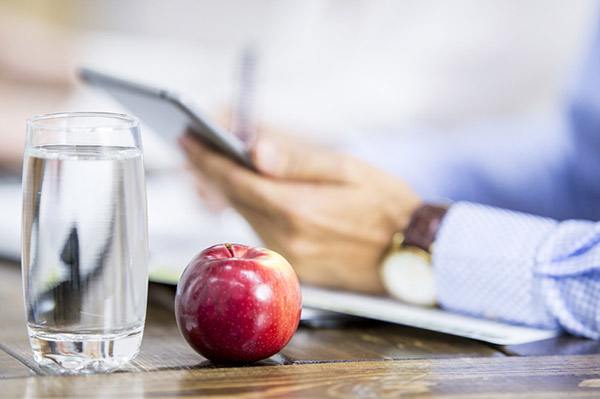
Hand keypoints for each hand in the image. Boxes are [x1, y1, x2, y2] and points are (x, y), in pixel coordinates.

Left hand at [179, 133, 420, 292]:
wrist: (414, 252)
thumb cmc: (386, 204)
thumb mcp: (348, 169)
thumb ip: (298, 161)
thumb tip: (253, 150)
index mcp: (297, 208)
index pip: (237, 180)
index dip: (208, 159)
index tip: (187, 139)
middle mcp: (286, 237)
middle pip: (235, 199)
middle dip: (211, 171)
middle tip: (193, 147)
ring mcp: (289, 257)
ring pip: (246, 217)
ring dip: (230, 191)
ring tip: (216, 164)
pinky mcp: (296, 268)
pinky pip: (262, 234)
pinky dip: (251, 211)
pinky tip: (249, 194)